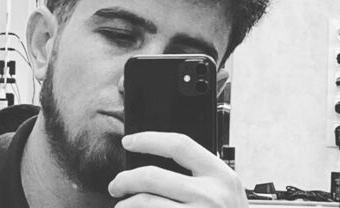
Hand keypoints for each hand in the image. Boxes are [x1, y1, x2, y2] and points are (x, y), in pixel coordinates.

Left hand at [108, 132, 247, 206]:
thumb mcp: (223, 188)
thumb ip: (198, 173)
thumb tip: (154, 164)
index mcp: (220, 174)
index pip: (179, 145)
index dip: (149, 139)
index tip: (129, 141)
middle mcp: (211, 196)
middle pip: (154, 177)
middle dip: (126, 179)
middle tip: (117, 184)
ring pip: (148, 204)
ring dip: (127, 204)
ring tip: (122, 205)